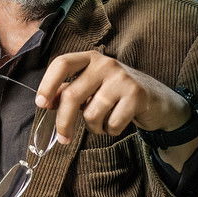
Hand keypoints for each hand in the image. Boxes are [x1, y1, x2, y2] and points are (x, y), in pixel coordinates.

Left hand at [35, 50, 192, 145]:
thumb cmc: (115, 94)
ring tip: (103, 122)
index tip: (41, 104)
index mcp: (90, 58)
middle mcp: (105, 64)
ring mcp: (122, 78)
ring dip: (94, 127)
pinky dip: (110, 130)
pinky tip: (118, 122)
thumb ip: (70, 91)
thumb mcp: (92, 87)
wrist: (157, 100)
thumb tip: (48, 102)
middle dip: (64, 122)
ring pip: (92, 114)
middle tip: (63, 138)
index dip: (47, 84)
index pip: (62, 63)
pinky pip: (112, 124)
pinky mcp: (136, 95)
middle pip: (72, 95)